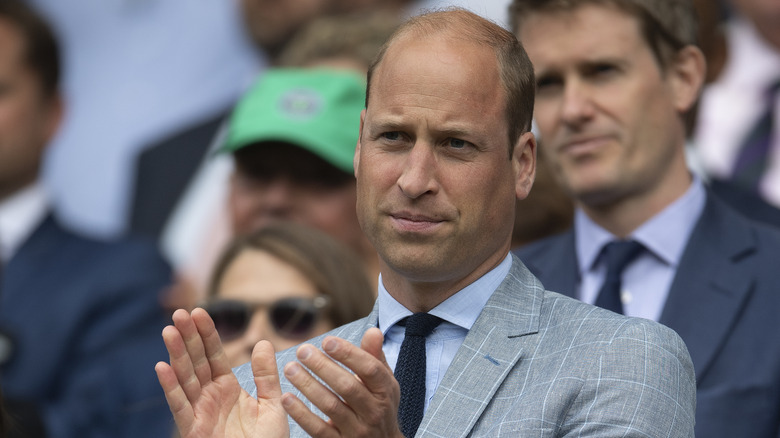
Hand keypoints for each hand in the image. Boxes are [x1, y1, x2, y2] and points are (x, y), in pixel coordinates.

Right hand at [155, 308, 289, 437]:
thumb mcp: (273, 404)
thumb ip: (266, 375)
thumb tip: (263, 342)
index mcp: (227, 387)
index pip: (215, 355)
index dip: (207, 334)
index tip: (200, 311)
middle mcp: (210, 396)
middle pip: (196, 361)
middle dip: (188, 337)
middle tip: (179, 313)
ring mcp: (199, 412)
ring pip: (185, 378)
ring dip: (176, 355)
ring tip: (169, 331)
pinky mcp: (192, 429)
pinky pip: (180, 406)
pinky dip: (171, 388)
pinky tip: (162, 367)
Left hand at [281, 328, 403, 437]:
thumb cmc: (379, 405)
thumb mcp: (383, 382)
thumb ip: (375, 357)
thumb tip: (373, 331)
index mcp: (385, 391)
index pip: (369, 369)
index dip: (348, 354)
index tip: (327, 341)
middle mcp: (373, 411)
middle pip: (347, 387)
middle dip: (323, 367)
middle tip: (302, 351)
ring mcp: (357, 430)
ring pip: (331, 406)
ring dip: (308, 386)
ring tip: (290, 368)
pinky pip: (318, 429)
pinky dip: (301, 414)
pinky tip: (287, 398)